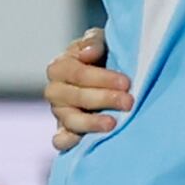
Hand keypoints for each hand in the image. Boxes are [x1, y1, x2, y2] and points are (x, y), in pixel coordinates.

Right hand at [45, 29, 132, 150]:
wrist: (108, 80)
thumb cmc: (104, 57)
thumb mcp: (101, 42)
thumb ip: (94, 42)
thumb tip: (90, 53)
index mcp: (60, 67)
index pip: (77, 73)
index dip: (102, 78)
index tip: (126, 82)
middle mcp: (55, 91)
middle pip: (76, 96)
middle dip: (104, 99)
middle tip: (129, 102)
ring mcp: (59, 113)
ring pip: (70, 120)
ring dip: (91, 123)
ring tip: (113, 124)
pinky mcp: (64, 132)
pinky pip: (60, 140)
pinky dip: (68, 141)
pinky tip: (82, 142)